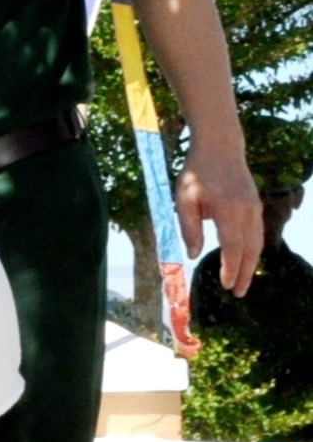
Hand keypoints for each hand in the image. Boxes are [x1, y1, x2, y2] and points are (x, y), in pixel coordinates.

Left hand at [178, 142, 262, 296]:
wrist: (220, 148)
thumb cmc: (197, 173)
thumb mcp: (184, 199)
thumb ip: (189, 227)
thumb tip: (194, 255)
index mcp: (228, 211)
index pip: (232, 247)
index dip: (231, 268)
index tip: (226, 285)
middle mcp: (246, 211)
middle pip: (250, 250)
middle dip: (244, 273)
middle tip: (238, 293)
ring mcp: (254, 208)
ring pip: (257, 242)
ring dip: (251, 264)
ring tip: (242, 282)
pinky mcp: (255, 206)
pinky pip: (256, 233)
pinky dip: (252, 250)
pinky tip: (245, 259)